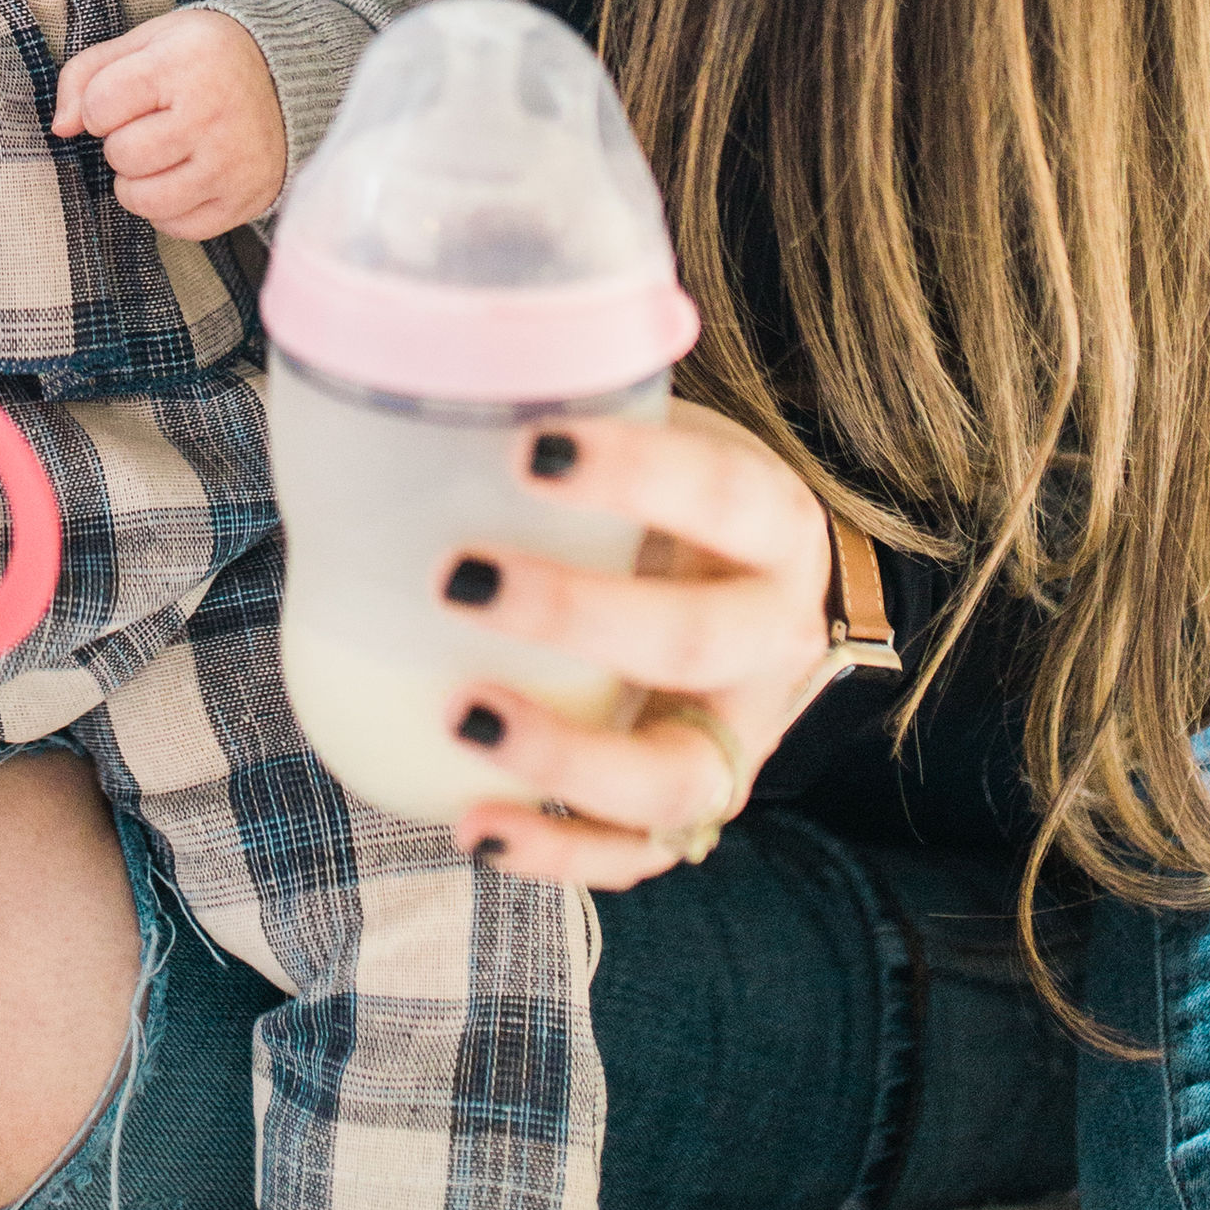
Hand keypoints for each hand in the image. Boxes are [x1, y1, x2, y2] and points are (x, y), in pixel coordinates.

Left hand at [50, 5, 287, 237]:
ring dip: (137, 182)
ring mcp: (231, 163)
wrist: (287, 79)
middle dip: (121, 143)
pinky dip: (167, 210)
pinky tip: (181, 178)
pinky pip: (178, 227)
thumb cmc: (202, 58)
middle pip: (122, 154)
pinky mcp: (245, 199)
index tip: (126, 98)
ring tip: (158, 157)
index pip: (101, 106)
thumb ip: (89, 74)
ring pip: (144, 199)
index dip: (101, 106)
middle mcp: (212, 115)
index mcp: (184, 63)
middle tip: (149, 126)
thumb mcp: (146, 42)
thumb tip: (60, 128)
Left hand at [437, 402, 834, 890]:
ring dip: (563, 757)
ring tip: (459, 717)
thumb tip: (434, 356)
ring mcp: (741, 739)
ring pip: (672, 777)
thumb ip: (590, 409)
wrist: (767, 601)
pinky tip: (471, 827)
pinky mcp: (698, 809)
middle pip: (694, 640)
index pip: (720, 496)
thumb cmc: (680, 509)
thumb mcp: (671, 446)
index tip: (530, 448)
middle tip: (460, 580)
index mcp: (774, 530)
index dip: (636, 473)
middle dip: (576, 616)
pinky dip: (555, 852)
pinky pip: (634, 852)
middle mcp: (774, 641)